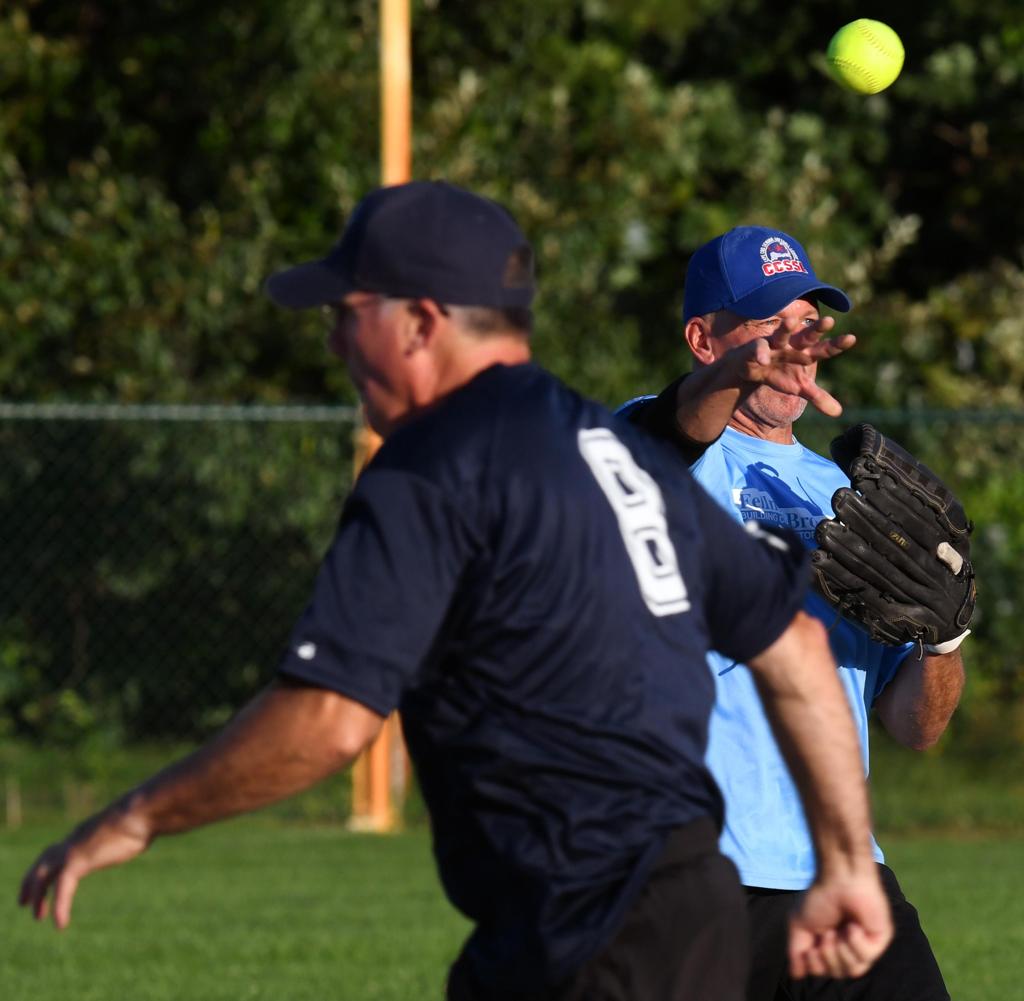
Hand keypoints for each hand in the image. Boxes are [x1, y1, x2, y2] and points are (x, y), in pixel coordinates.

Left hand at [18, 805, 150, 928]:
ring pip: (43, 874)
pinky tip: (60, 924)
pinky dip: (59, 907)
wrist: (143, 812)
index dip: (53, 865)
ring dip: (37, 894)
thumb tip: (145, 832)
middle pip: (45, 859)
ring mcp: (73, 849)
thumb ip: (129, 834)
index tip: (50, 880)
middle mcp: (75, 839)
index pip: (62, 848)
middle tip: (26, 902)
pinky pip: (61, 889)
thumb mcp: (133, 827)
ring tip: (37, 916)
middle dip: (33, 881)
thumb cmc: (146, 816)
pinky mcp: (77, 861)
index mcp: (87, 832)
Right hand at [737, 318, 855, 416]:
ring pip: (781, 334)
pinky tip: (764, 360)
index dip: (836, 345)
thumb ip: (818, 397)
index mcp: (807, 353)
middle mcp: (793, 345)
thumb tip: (838, 413)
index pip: (825, 349)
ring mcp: (775, 344)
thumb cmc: (780, 373)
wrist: (753, 368)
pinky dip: (761, 353)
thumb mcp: (800, 387)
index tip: (851, 338)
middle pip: (807, 336)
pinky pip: (760, 349)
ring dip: (786, 328)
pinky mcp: (757, 348)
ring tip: (791, 321)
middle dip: (817, 329)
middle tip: (829, 321)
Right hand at [788, 868, 892, 978]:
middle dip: (827, 954)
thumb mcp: (799, 924)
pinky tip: (853, 925)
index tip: (812, 941)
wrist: (840, 877)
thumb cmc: (819, 896)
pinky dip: (855, 941)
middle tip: (827, 931)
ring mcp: (865, 944)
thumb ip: (796, 952)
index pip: (822, 971)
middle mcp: (848, 946)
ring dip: (840, 948)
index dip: (815, 962)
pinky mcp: (879, 941)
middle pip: (837, 973)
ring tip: (839, 927)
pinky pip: (866, 958)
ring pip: (853, 970)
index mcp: (830, 943)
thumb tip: (796, 975)